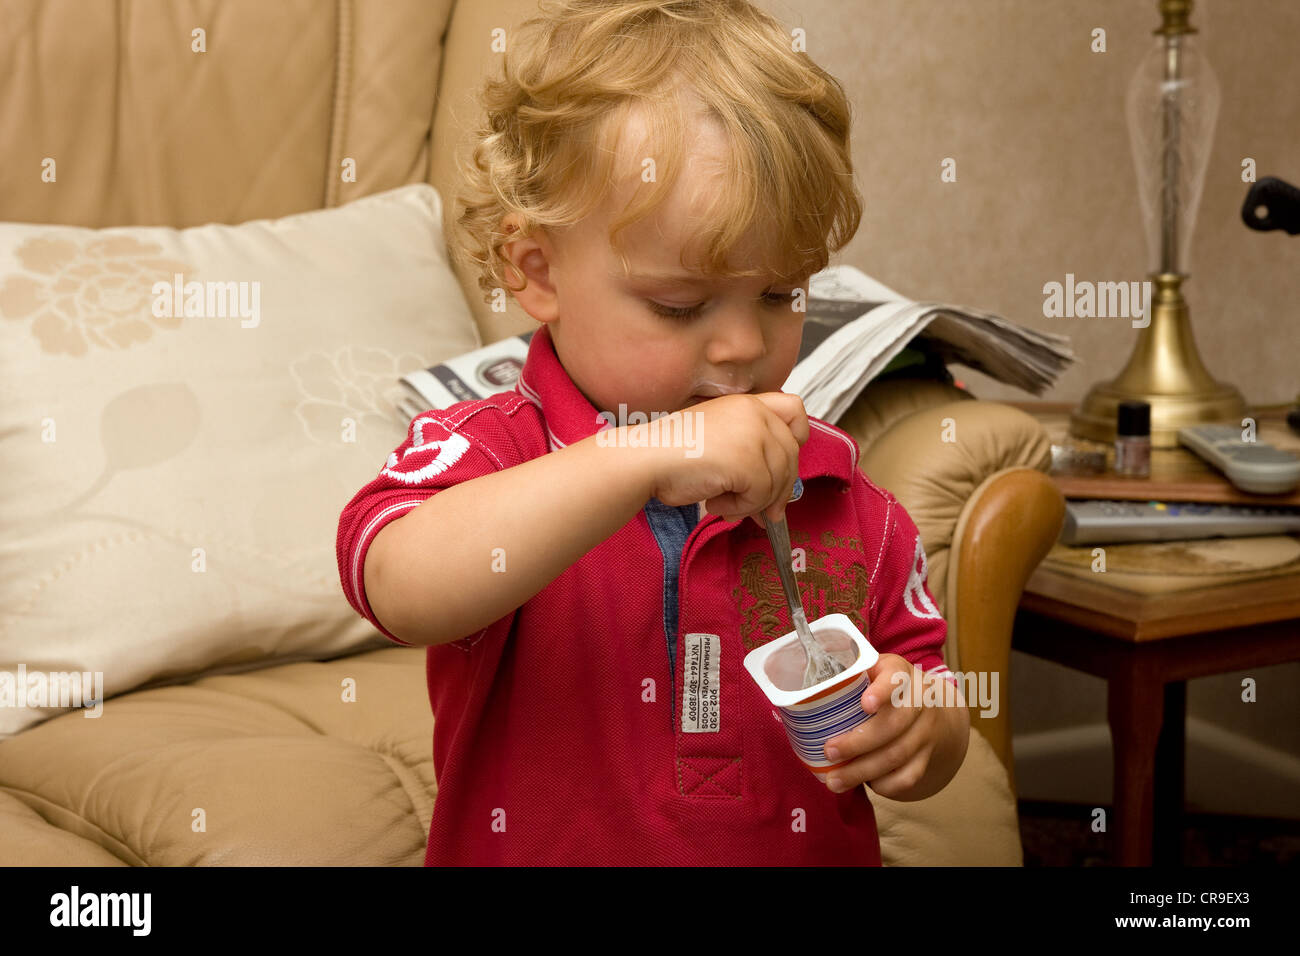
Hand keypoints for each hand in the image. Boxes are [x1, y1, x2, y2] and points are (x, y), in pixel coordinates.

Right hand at [640, 392, 808, 528]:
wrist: (645, 459)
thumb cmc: (671, 453)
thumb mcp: (718, 439)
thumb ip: (749, 452)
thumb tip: (779, 498)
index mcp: (747, 404)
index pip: (795, 410)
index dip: (796, 437)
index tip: (782, 462)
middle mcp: (755, 414)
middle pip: (791, 455)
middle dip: (779, 490)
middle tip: (762, 513)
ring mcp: (754, 436)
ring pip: (778, 481)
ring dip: (754, 503)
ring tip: (724, 506)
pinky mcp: (749, 462)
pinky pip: (761, 496)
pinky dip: (740, 508)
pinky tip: (715, 504)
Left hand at [821, 653, 962, 798]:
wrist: (935, 710)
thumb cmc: (886, 687)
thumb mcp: (873, 671)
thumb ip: (847, 677)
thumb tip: (799, 697)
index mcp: (900, 673)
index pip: (895, 678)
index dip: (882, 691)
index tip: (864, 704)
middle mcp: (919, 701)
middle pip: (893, 725)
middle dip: (858, 743)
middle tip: (828, 752)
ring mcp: (926, 731)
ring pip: (897, 755)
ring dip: (862, 771)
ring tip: (833, 781)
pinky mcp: (927, 757)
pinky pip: (908, 777)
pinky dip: (884, 785)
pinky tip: (864, 785)